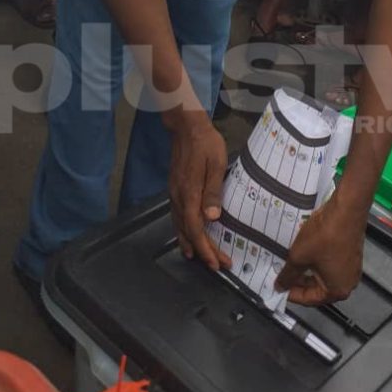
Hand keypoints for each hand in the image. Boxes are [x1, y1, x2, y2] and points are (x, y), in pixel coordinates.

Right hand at [168, 111, 230, 270]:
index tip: (217, 263)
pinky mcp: (174, 189)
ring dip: (190, 243)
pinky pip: (177, 216)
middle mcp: (178, 197)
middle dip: (202, 251)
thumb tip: (212, 218)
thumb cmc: (205, 143)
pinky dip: (183, 231)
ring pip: (179, 226)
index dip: (206, 249)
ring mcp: (174, 193)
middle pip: (188, 232)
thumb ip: (213, 191)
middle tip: (217, 265)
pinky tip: (187, 234)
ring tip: (199, 257)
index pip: (196, 229)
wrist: (186, 126)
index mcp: (189, 193)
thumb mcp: (216, 164)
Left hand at [275, 195, 364, 305]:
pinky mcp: (350, 254)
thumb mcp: (299, 256)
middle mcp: (347, 282)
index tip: (278, 287)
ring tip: (289, 263)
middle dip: (298, 282)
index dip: (291, 293)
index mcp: (337, 290)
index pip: (309, 299)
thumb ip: (288, 274)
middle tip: (281, 275)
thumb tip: (280, 285)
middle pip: (317, 289)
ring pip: (323, 275)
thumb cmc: (326, 235)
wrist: (346, 209)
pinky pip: (330, 264)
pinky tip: (304, 252)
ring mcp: (351, 268)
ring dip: (306, 270)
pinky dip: (316, 261)